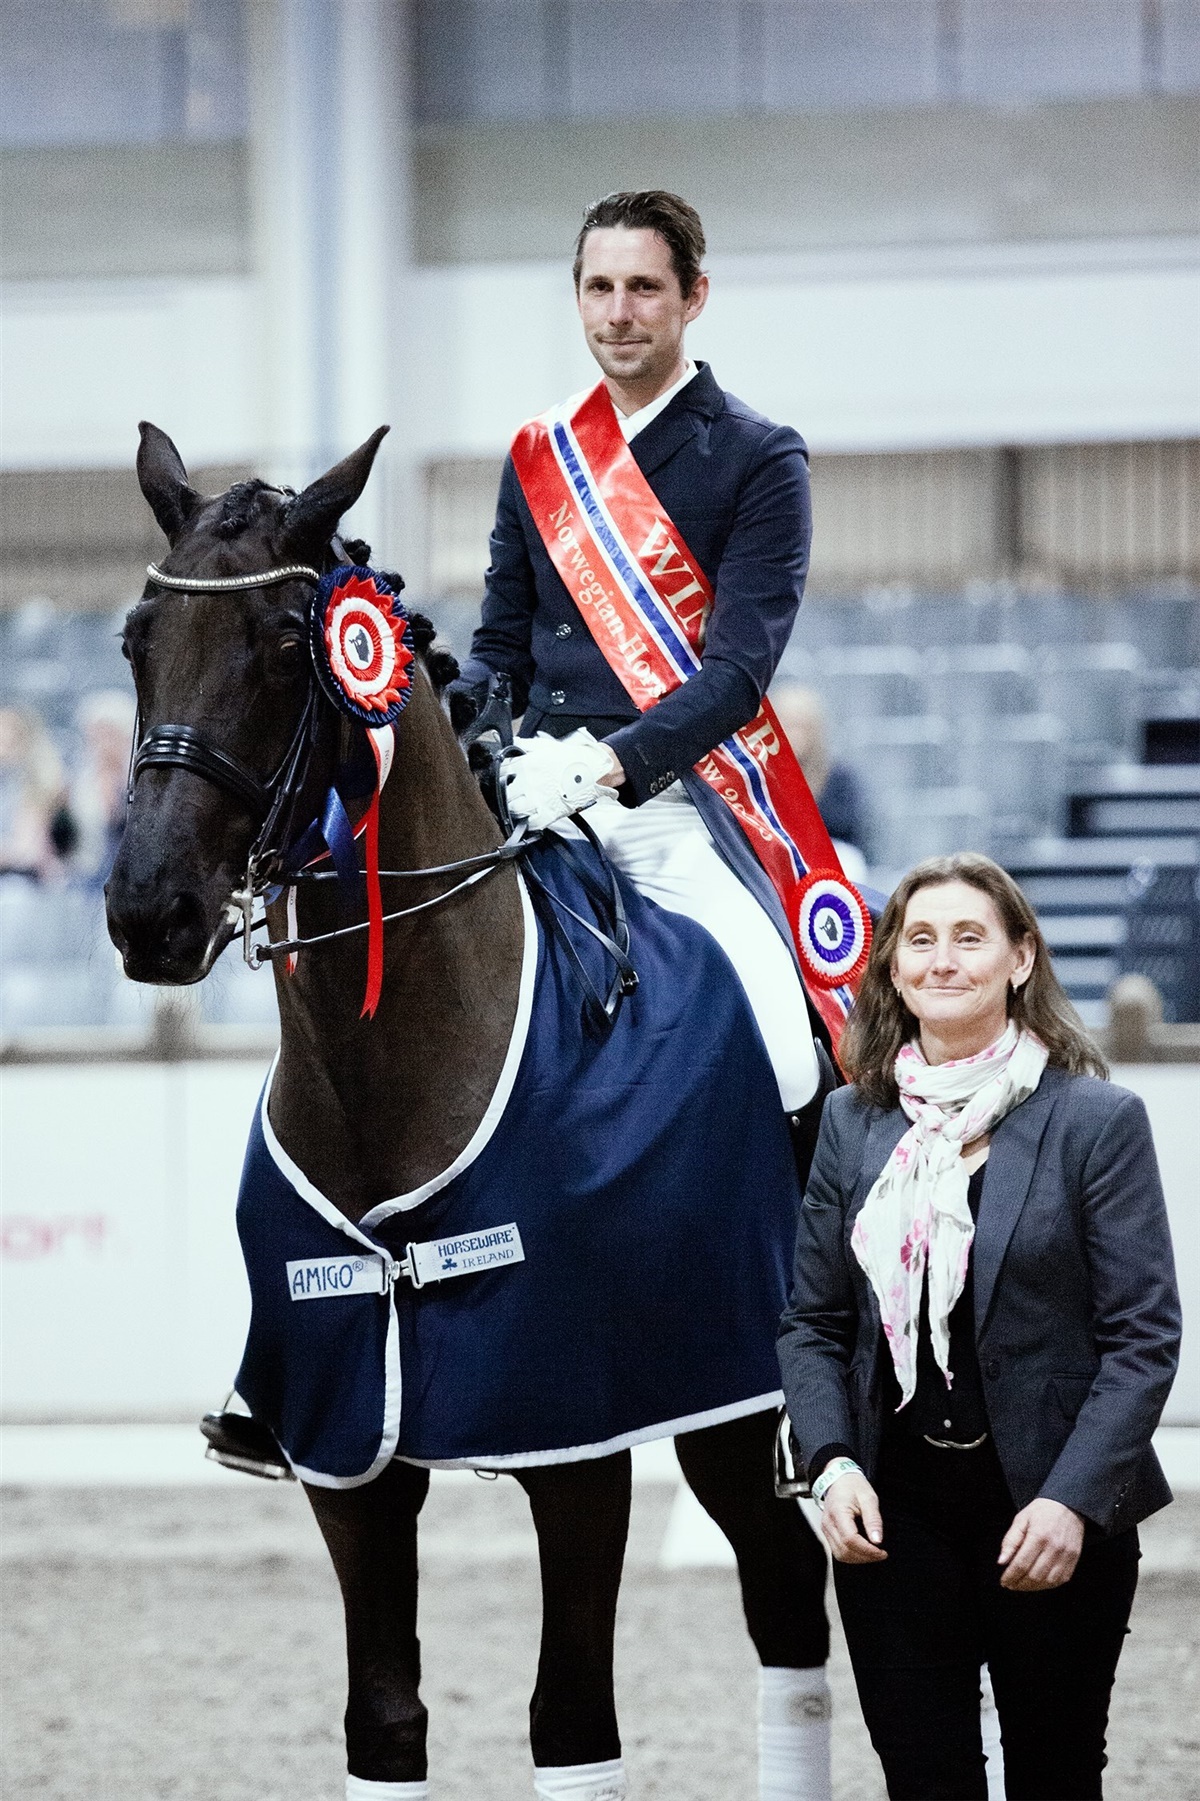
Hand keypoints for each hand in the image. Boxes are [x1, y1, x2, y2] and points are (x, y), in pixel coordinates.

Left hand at [503, 730, 621, 829]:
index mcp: (526, 764)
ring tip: (519, 807)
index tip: (504, 778)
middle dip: (506, 795)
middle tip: (511, 795)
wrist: (594, 770)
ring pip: (515, 810)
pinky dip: (528, 823)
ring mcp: (539, 799)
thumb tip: (513, 743)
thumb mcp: (546, 745)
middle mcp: (529, 782)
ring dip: (514, 810)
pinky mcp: (550, 812)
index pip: (501, 772)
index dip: (501, 776)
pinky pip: (531, 823)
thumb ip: (526, 745)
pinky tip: (530, 817)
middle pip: (504, 794)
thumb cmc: (572, 757)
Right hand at [820, 1472, 887, 1564]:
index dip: (867, 1549)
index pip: (850, 1539)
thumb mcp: (869, 1498)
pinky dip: (852, 1554)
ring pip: (840, 1554)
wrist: (839, 1479)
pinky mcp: (828, 1532)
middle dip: (865, 1556)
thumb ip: (873, 1520)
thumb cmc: (853, 1485)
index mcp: (838, 1512)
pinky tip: (863, 1550)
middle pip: (844, 1550)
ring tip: (873, 1554)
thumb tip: (877, 1540)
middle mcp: (828, 1523)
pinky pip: (838, 1550)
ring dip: (858, 1558)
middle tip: (881, 1554)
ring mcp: (826, 1528)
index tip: (881, 1552)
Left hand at [998, 1497, 1083, 1590]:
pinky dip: (1047, 1585)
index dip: (1011, 1576)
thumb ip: (1010, 1541)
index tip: (1004, 1581)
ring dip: (1033, 1587)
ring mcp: (1066, 1555)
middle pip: (1034, 1576)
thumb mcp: (1021, 1520)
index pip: (1021, 1564)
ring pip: (1047, 1582)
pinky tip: (1038, 1582)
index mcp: (1039, 1536)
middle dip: (1020, 1584)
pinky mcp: (1074, 1560)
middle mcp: (1054, 1548)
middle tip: (1011, 1584)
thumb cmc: (1042, 1512)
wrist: (1068, 1505)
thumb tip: (1002, 1561)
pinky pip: (1060, 1580)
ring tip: (1022, 1585)